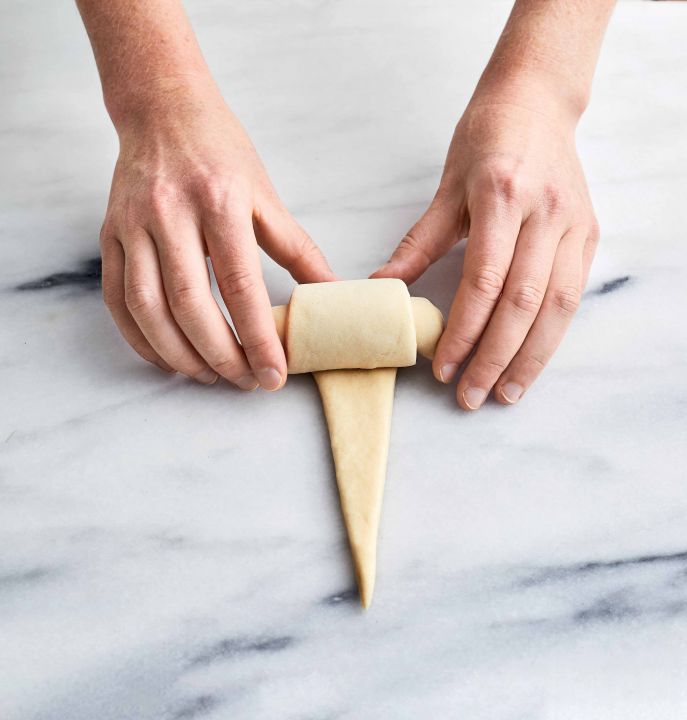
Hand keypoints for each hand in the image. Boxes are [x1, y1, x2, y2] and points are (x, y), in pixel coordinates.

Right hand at [100, 82, 334, 389]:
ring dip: (178, 354)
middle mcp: (170, 213)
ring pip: (147, 308)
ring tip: (209, 376)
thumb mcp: (266, 195)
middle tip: (244, 382)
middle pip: (190, 305)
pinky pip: (116, 299)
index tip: (274, 374)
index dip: (259, 338)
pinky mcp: (108, 235)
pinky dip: (141, 338)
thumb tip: (331, 292)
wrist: (162, 110)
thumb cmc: (221, 152)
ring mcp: (131, 225)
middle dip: (220, 356)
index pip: (241, 286)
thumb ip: (298, 249)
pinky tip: (168, 356)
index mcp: (219, 202)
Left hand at [373, 99, 598, 409]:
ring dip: (530, 358)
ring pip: (556, 308)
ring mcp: (573, 225)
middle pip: (522, 304)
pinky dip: (552, 334)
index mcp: (501, 197)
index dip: (463, 332)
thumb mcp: (446, 187)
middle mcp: (544, 214)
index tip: (443, 368)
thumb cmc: (486, 139)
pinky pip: (573, 295)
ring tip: (506, 394)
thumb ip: (418, 242)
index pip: (484, 282)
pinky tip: (532, 360)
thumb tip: (381, 287)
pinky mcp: (589, 234)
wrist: (537, 101)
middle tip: (471, 396)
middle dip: (494, 358)